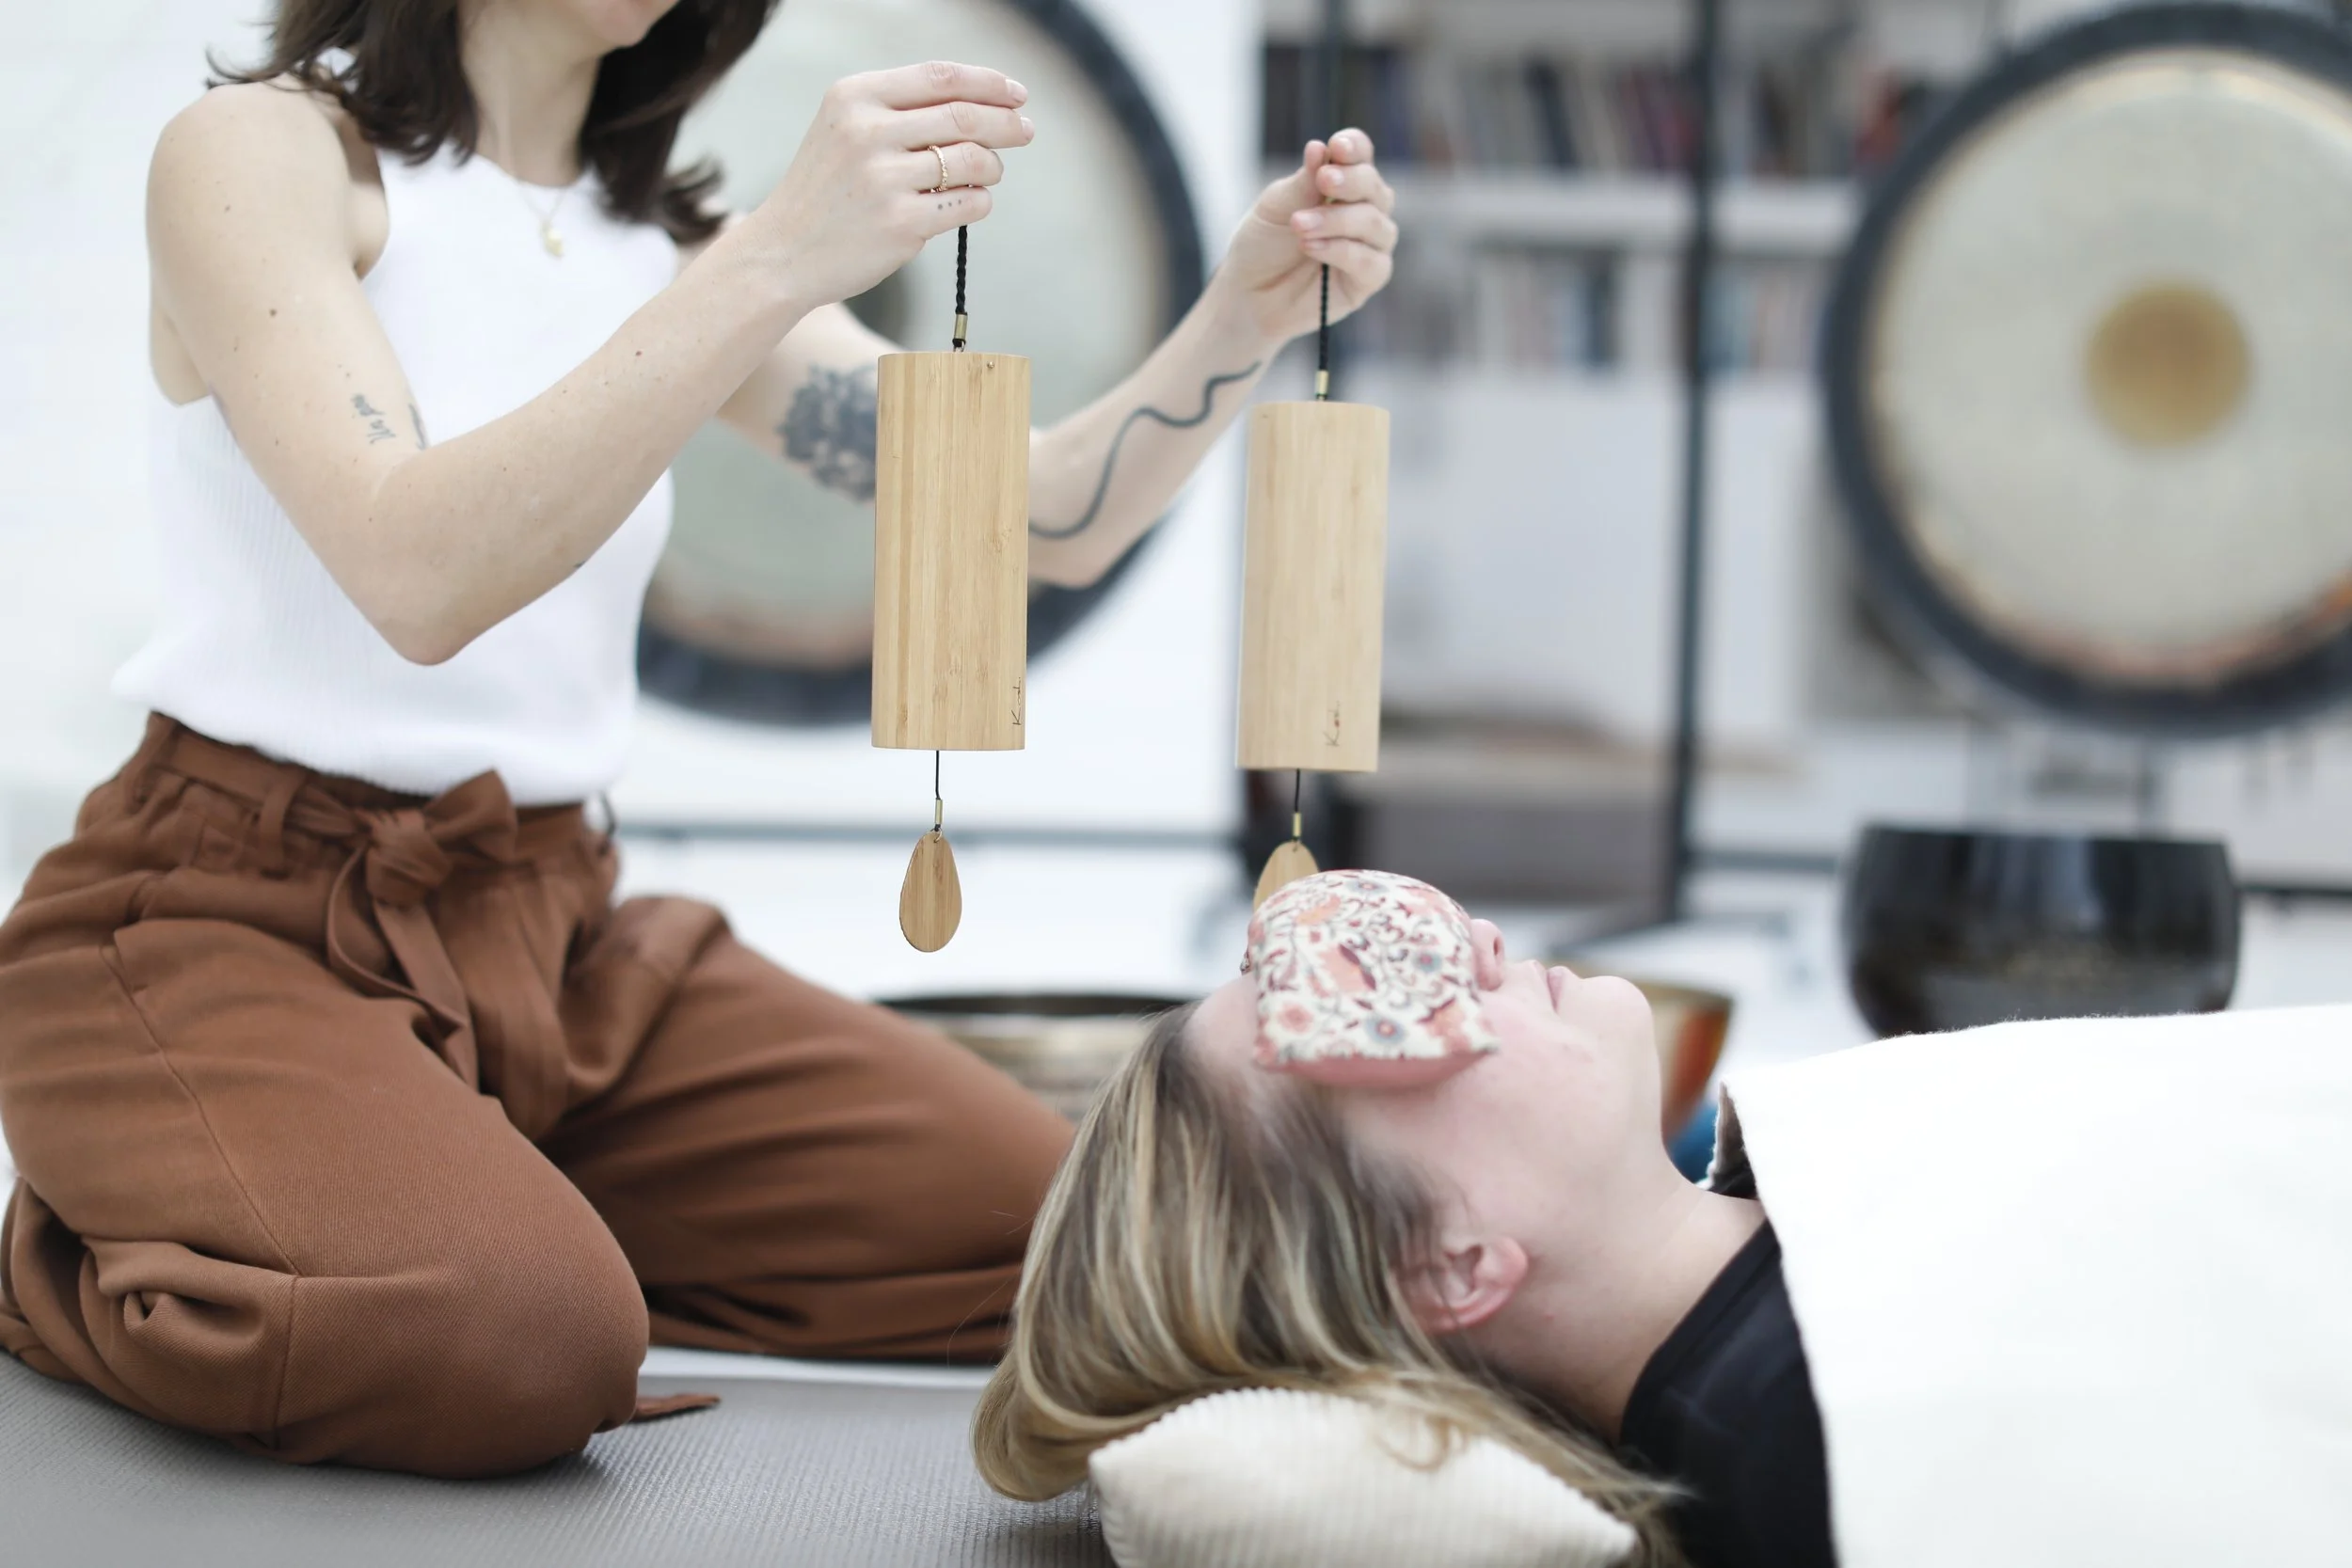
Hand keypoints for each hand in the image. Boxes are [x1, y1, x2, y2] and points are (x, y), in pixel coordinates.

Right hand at [746, 61, 1034, 308]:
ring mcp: (883, 179)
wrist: (783, 252)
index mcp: (854, 97)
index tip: (1017, 94)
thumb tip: (986, 105)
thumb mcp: (846, 129)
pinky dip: (980, 201)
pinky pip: (968, 203)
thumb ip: (903, 111)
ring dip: (992, 166)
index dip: (988, 83)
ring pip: (972, 160)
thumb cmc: (827, 189)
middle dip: (1005, 123)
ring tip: (988, 173)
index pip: (940, 77)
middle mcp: (866, 132)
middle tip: (1025, 131)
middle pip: (963, 116)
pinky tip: (971, 202)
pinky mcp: (901, 224)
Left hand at [1208, 129, 1398, 347]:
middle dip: (1350, 181)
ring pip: (1375, 223)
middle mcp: (1363, 211)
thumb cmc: (1263, 245)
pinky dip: (1343, 252)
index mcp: (1343, 184)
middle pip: (1375, 187)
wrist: (1248, 295)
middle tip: (1323, 180)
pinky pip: (1372, 262)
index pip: (1361, 156)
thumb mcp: (1275, 207)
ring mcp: (1369, 246)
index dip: (1355, 148)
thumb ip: (1302, 182)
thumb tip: (1320, 148)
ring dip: (1338, 220)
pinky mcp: (1367, 280)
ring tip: (1300, 226)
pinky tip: (1313, 248)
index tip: (1336, 147)